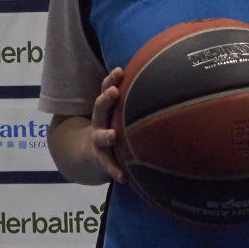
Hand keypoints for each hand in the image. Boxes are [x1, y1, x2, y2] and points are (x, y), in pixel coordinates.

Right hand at [90, 67, 126, 182]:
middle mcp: (100, 121)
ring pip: (100, 136)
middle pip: (100, 108)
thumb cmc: (112, 123)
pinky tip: (123, 177)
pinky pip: (107, 165)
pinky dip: (114, 170)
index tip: (119, 71)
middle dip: (106, 99)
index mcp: (105, 107)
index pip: (106, 89)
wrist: (90, 152)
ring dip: (106, 135)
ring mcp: (98, 141)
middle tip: (113, 92)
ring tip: (113, 135)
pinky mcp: (101, 159)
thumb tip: (158, 73)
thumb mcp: (117, 111)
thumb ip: (132, 97)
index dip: (111, 80)